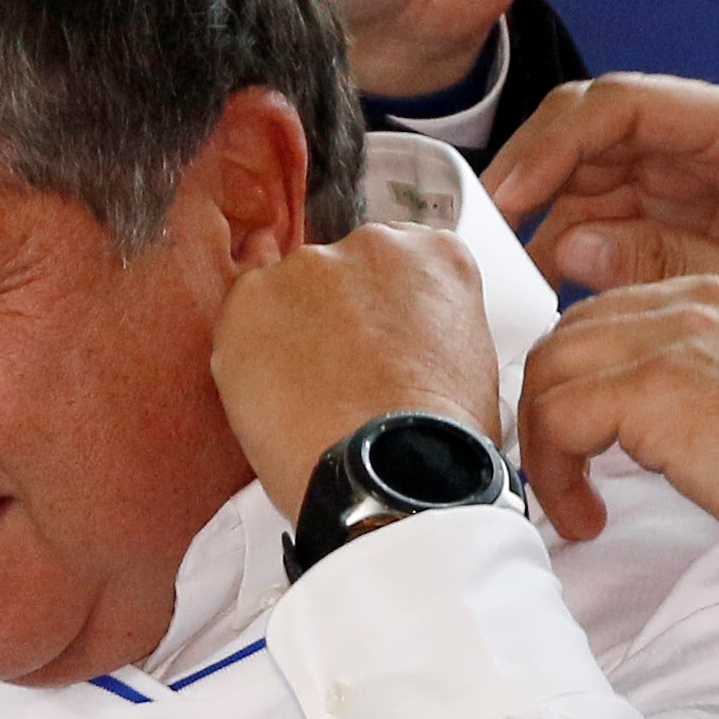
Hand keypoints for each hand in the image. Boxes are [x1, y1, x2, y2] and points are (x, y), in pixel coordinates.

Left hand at [214, 223, 505, 522]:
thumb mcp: (475, 365)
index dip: (384, 307)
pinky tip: (280, 401)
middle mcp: (373, 246)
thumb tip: (411, 344)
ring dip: (292, 335)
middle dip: (337, 315)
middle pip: (342, 272)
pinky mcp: (251, 298)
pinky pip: (243, 323)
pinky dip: (251, 359)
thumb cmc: (437, 439)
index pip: (401, 259)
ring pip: (289, 294)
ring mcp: (308, 267)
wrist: (389, 472)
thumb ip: (436, 326)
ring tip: (311, 398)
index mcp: (437, 256)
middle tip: (344, 375)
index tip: (379, 338)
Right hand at [486, 74, 718, 407]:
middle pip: (598, 143)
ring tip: (516, 290)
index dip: (549, 147)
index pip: (618, 108)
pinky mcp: (706, 233)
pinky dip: (589, 260)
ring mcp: (710, 189)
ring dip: (558, 229)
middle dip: (540, 187)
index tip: (505, 199)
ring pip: (604, 189)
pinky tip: (561, 305)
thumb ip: (669, 261)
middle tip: (490, 250)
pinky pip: (627, 231)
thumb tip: (566, 247)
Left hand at [513, 270, 718, 594]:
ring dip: (548, 440)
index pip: (630, 312)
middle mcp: (714, 293)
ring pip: (556, 367)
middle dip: (556, 404)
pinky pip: (559, 415)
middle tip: (567, 471)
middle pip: (579, 329)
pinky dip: (554, 472)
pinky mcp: (659, 386)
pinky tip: (586, 515)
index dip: (595, 379)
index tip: (592, 442)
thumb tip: (660, 428)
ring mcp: (684, 332)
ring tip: (574, 500)